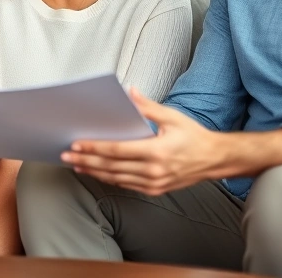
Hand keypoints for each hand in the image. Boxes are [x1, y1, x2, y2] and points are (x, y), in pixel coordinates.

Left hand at [62, 88, 223, 195]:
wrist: (214, 160)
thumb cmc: (194, 136)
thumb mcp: (172, 117)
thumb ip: (148, 107)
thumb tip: (129, 92)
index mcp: (156, 151)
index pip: (117, 150)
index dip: (95, 147)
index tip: (77, 143)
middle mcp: (153, 170)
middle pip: (111, 166)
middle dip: (86, 160)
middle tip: (66, 156)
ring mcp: (153, 183)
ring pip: (115, 178)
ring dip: (94, 171)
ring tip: (76, 165)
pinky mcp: (154, 189)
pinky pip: (126, 184)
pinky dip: (109, 178)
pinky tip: (97, 172)